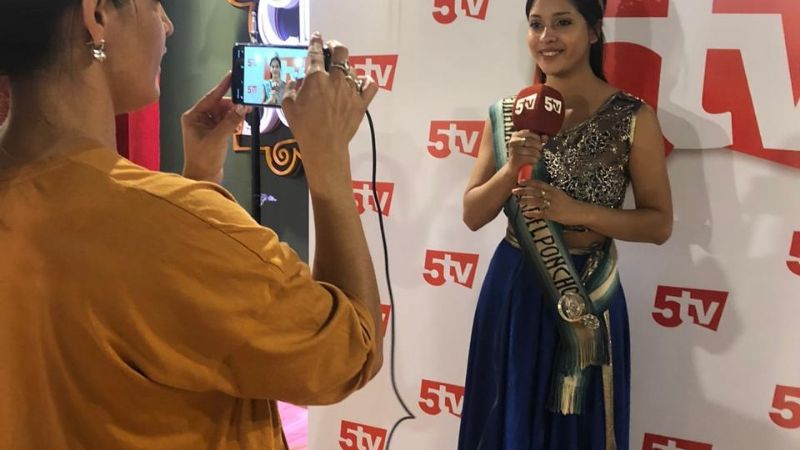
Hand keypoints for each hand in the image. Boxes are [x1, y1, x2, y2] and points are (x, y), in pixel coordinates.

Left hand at [181, 72, 249, 182]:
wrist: (203, 177)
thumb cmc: (204, 158)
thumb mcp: (218, 138)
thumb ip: (230, 121)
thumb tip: (243, 106)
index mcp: (193, 116)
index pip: (210, 97)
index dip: (222, 86)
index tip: (232, 75)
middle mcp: (199, 118)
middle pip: (219, 104)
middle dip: (232, 105)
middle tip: (247, 102)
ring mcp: (207, 125)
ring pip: (224, 113)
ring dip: (234, 114)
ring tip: (245, 116)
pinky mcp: (215, 132)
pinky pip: (226, 121)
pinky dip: (234, 121)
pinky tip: (240, 124)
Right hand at [281, 33, 377, 190]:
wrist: (324, 146)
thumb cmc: (304, 128)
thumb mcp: (288, 106)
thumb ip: (291, 88)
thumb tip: (297, 81)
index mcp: (316, 78)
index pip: (316, 53)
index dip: (316, 42)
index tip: (317, 38)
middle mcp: (335, 80)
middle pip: (340, 52)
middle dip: (335, 46)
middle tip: (331, 49)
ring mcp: (350, 91)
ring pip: (352, 69)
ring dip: (346, 68)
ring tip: (341, 74)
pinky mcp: (361, 102)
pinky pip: (370, 85)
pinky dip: (366, 81)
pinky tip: (360, 83)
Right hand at [506, 131, 545, 182]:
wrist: (514, 168)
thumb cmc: (523, 155)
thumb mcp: (530, 145)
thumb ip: (538, 139)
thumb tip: (545, 136)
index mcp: (515, 135)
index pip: (530, 133)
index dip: (537, 138)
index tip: (538, 143)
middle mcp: (513, 142)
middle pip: (532, 142)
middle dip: (538, 147)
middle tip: (537, 151)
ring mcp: (513, 150)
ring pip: (533, 151)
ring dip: (537, 155)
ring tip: (535, 157)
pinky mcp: (516, 159)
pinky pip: (531, 158)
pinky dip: (534, 161)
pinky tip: (532, 161)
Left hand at [512, 180, 585, 225]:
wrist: (581, 212)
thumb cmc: (570, 204)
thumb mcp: (560, 195)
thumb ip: (550, 193)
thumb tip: (540, 191)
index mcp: (554, 190)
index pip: (539, 184)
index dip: (529, 182)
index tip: (520, 181)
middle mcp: (552, 196)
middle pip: (535, 192)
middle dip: (523, 191)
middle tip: (514, 190)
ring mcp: (552, 205)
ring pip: (536, 202)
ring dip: (525, 201)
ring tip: (518, 201)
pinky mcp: (552, 215)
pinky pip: (540, 213)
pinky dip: (532, 213)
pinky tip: (525, 214)